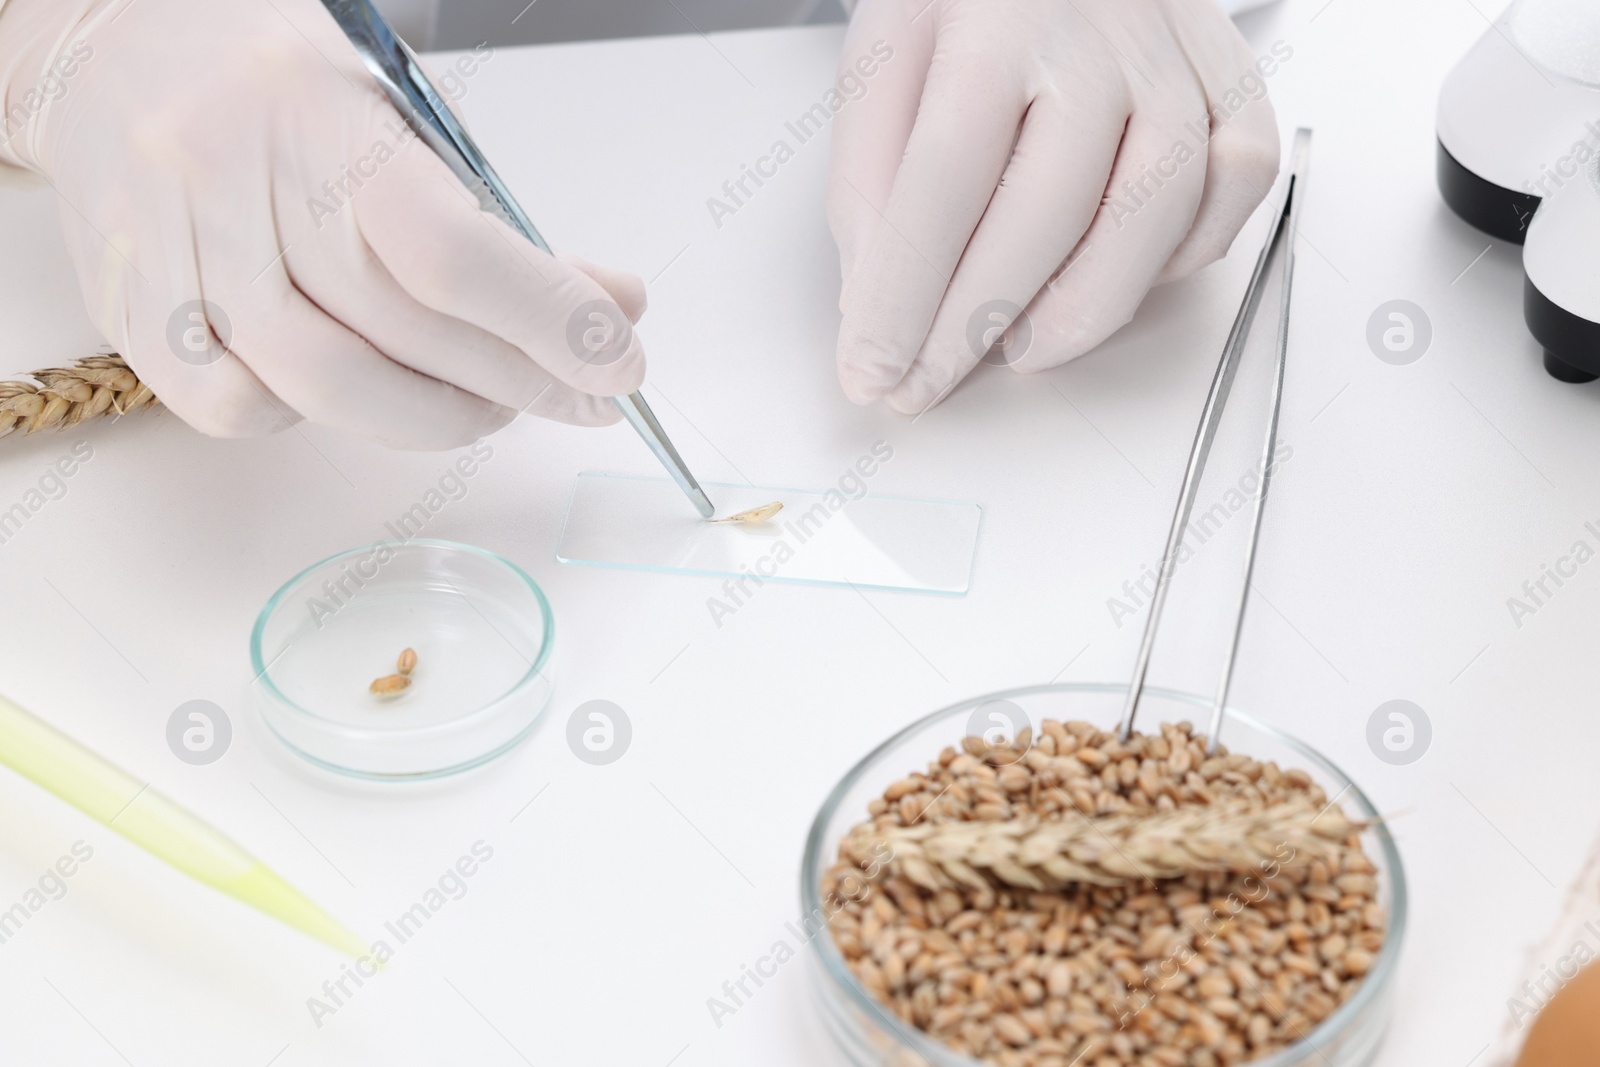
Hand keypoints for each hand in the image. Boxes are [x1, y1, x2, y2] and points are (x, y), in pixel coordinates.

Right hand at [0, 0, 645, 447]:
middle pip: (403, 332)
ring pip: (326, 388)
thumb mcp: (403, 118)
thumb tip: (610, 308)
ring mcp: (171, 252)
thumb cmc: (285, 88)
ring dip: (436, 417)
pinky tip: (362, 385)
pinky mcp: (132, 313)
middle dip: (521, 381)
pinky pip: (244, 410)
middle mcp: (233, 179)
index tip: (618, 365)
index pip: (453, 250)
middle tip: (581, 395)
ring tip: (489, 406)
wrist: (114, 49)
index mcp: (318, 113)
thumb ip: (502, 219)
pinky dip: (322, 419)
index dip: (548, 322)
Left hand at [828, 0, 1280, 412]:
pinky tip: (1117, 276)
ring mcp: (1177, 55)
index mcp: (992, 18)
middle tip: (927, 383)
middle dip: (977, 324)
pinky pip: (1238, 180)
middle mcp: (1099, 34)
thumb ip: (868, 179)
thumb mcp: (880, 63)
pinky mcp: (1232, 76)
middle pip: (1049, 210)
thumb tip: (876, 304)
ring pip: (1160, 209)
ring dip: (1087, 306)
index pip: (943, 183)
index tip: (874, 371)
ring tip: (1020, 348)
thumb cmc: (964, 2)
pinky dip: (1185, 251)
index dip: (906, 297)